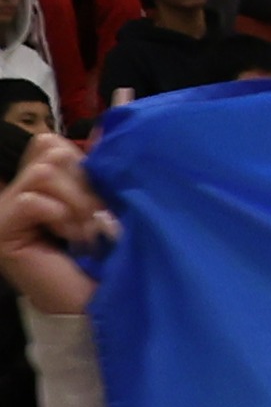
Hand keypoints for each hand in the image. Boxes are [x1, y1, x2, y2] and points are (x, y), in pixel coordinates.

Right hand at [0, 131, 108, 316]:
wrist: (98, 304)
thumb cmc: (107, 257)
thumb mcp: (106, 201)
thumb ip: (102, 161)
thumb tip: (122, 102)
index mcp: (36, 183)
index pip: (51, 142)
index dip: (85, 163)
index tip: (103, 199)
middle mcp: (13, 191)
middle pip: (48, 149)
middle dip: (85, 183)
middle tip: (96, 218)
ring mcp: (3, 209)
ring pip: (45, 172)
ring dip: (78, 203)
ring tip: (86, 232)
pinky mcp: (1, 228)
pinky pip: (35, 200)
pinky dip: (64, 218)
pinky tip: (74, 241)